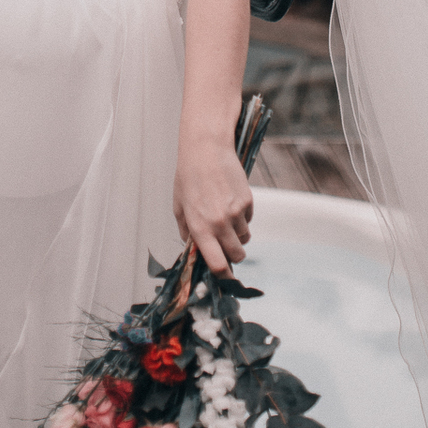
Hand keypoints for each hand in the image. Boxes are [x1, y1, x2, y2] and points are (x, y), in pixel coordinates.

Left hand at [173, 136, 252, 275]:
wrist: (206, 149)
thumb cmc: (188, 177)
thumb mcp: (179, 206)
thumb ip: (186, 232)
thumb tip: (195, 252)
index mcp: (200, 228)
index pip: (218, 265)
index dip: (223, 276)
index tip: (224, 278)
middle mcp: (220, 223)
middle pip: (236, 256)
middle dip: (232, 255)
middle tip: (226, 247)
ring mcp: (236, 212)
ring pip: (245, 238)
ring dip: (238, 235)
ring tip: (225, 217)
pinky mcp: (247, 201)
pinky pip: (249, 220)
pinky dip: (242, 217)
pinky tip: (230, 201)